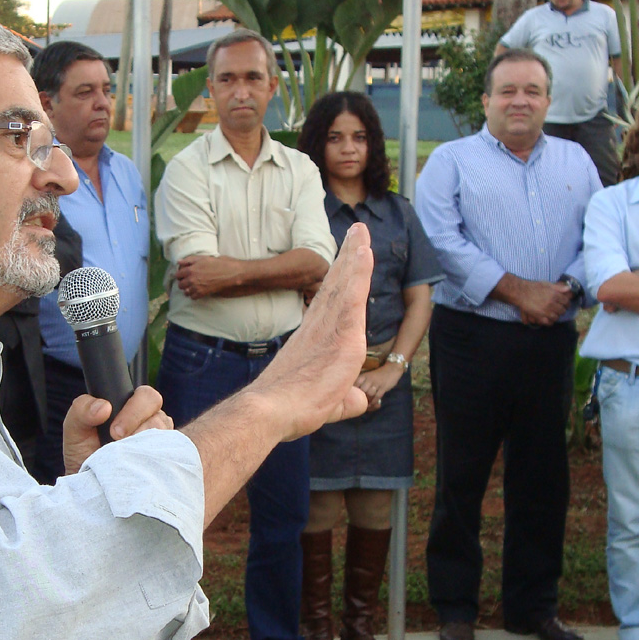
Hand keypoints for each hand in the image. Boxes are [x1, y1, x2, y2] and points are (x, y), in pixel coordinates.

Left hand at [61, 385, 172, 474]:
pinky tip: (136, 468)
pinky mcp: (164, 463)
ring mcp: (160, 442)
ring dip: (142, 447)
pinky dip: (152, 461)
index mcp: (132, 407)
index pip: (147, 396)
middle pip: (159, 415)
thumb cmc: (83, 454)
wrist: (89, 487)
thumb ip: (82, 409)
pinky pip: (167, 458)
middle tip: (117, 441)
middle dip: (138, 426)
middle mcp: (151, 422)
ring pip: (163, 436)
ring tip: (124, 459)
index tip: (114, 430)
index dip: (134, 410)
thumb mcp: (75, 428)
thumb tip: (104, 407)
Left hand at [175, 255, 242, 298]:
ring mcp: (196, 288)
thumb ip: (189, 260)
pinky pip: (192, 297)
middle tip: (188, 280)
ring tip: (192, 286)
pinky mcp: (202, 293)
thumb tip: (178, 262)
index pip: (178, 275)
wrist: (227, 273)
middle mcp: (191, 280)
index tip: (183, 274)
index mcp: (190, 270)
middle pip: (180, 285)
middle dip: (182, 282)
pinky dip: (193, 295)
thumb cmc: (215, 264)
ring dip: (187, 289)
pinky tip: (197, 290)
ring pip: (185, 292)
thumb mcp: (202, 258)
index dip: (180, 274)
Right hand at [248, 223, 373, 439]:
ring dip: (355, 253)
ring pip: (346, 282)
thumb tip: (361, 400)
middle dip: (348, 257)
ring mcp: (330, 326)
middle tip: (357, 233)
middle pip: (337, 284)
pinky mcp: (343, 332)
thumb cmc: (293, 409)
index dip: (340, 279)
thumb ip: (348, 399)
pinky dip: (359, 269)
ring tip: (362, 230)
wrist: (273, 408)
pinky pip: (354, 292)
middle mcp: (320, 325)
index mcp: (315, 338)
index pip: (330, 303)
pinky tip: (365, 249)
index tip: (346, 258)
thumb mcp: (331, 404)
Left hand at [354, 362, 404, 412]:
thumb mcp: (367, 376)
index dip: (353, 392)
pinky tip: (371, 404)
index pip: (355, 385)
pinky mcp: (383, 387)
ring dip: (367, 401)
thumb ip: (361, 383)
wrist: (392, 369)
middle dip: (360, 398)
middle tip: (359, 403)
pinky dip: (374, 402)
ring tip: (365, 405)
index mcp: (364, 376)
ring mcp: (377, 383)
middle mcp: (369, 379)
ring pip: (369, 394)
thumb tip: (355, 393)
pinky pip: (377, 396)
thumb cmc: (378, 374)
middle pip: (361, 391)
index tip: (352, 398)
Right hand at [516, 280, 572, 325]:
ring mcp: (545, 311)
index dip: (567, 303)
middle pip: (562, 310)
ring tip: (554, 314)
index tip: (565, 304)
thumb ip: (559, 287)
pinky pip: (548, 322)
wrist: (521, 292)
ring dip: (556, 316)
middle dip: (562, 310)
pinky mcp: (539, 316)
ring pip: (556, 317)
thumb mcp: (547, 284)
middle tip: (559, 309)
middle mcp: (551, 304)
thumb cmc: (534, 287)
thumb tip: (569, 289)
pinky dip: (550, 322)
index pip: (566, 302)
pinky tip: (548, 319)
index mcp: (554, 295)